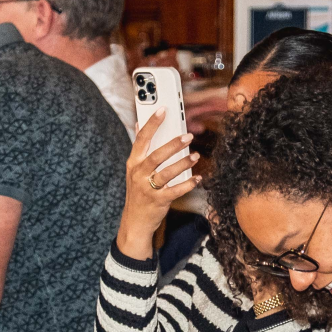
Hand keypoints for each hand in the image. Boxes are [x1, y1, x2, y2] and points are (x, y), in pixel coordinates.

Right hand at [116, 112, 197, 259]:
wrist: (135, 221)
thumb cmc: (138, 192)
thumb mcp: (134, 170)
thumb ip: (140, 148)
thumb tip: (139, 123)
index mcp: (133, 162)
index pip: (141, 139)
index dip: (152, 123)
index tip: (163, 110)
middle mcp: (138, 174)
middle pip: (156, 155)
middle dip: (173, 144)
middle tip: (188, 136)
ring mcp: (147, 188)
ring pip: (166, 173)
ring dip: (183, 163)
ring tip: (195, 156)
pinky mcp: (158, 201)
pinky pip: (175, 191)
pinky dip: (188, 184)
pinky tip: (198, 178)